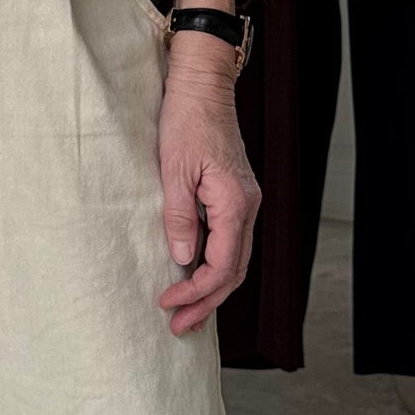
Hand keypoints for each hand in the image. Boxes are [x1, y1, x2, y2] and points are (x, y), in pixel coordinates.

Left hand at [155, 28, 260, 337]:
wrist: (202, 87)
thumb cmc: (186, 121)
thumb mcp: (173, 171)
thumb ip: (179, 218)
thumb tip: (180, 259)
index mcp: (236, 204)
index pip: (222, 266)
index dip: (195, 291)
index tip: (167, 303)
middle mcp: (247, 207)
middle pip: (234, 272)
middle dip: (206, 302)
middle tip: (178, 327)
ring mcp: (244, 202)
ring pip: (235, 260)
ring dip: (211, 289)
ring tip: (185, 313)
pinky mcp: (235, 196)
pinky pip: (230, 242)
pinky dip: (214, 266)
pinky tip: (194, 276)